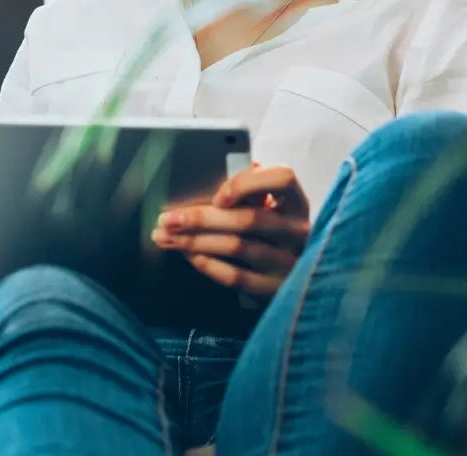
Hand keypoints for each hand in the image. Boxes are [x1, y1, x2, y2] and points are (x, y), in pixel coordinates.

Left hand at [151, 165, 309, 296]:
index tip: (217, 195)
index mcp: (296, 202)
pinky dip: (209, 265)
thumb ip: (250, 191)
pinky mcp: (275, 288)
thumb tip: (211, 181)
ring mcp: (289, 261)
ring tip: (168, 238)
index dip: (248, 184)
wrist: (299, 282)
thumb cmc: (273, 231)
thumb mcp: (271, 207)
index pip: (281, 179)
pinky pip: (237, 276)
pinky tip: (191, 256)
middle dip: (201, 218)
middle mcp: (297, 230)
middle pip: (248, 219)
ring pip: (237, 247)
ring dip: (196, 241)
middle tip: (168, 219)